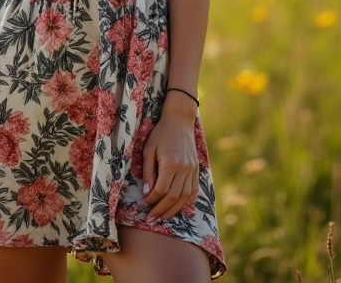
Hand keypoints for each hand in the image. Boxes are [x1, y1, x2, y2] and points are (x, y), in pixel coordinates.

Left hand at [141, 105, 198, 220]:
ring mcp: (192, 170)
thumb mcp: (149, 150)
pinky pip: (193, 191)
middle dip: (161, 210)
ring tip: (163, 217)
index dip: (151, 200)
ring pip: (185, 197)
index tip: (144, 203)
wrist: (180, 120)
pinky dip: (185, 201)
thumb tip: (146, 193)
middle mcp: (184, 168)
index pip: (161, 190)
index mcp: (171, 163)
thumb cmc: (160, 133)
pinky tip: (177, 206)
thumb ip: (148, 172)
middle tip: (151, 219)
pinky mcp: (196, 169)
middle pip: (173, 197)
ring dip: (173, 210)